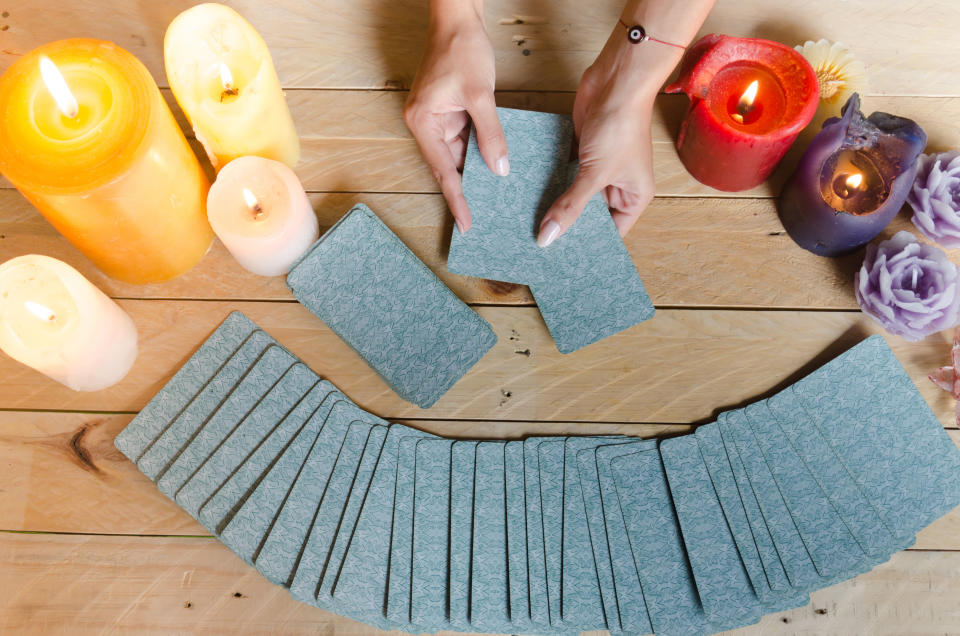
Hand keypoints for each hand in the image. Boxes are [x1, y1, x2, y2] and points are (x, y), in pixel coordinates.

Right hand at [404, 7, 507, 233]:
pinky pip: (465, 139)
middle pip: (448, 166)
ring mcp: (437, 118)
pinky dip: (479, 152)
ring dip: (475, 172)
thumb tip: (499, 168)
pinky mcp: (450, 112)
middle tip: (483, 220)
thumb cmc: (461, 48)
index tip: (466, 223)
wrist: (458, 18)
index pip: (442, 170)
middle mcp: (426, 124)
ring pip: (459, 154)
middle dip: (466, 190)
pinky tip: (494, 167)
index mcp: (423, 122)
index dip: (456, 199)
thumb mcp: (480, 94)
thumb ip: (490, 134)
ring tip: (493, 200)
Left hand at [537, 40, 670, 246]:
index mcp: (633, 197)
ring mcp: (598, 168)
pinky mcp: (582, 151)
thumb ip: (571, 206)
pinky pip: (563, 173)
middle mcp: (617, 185)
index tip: (561, 261)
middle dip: (566, 226)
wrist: (617, 79)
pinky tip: (527, 195)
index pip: (610, 233)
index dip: (587, 246)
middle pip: (588, 215)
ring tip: (527, 225)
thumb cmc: (621, 125)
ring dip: (554, 203)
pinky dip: (549, 181)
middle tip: (537, 245)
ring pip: (573, 194)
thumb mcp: (595, 173)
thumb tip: (548, 237)